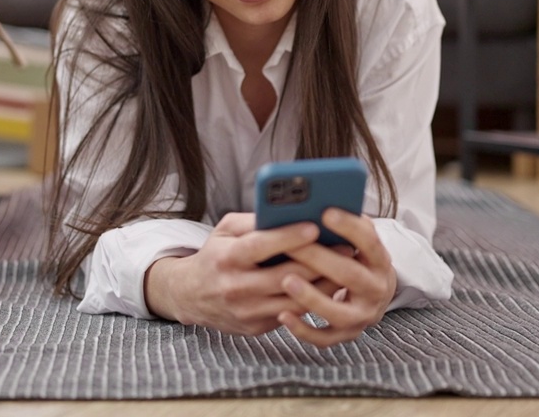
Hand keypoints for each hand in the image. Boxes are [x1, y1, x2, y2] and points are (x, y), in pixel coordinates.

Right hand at [144, 212, 342, 335]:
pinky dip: (313, 300)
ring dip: (325, 284)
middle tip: (347, 247)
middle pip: (287, 276)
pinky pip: (292, 314)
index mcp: (227, 258)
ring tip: (346, 267)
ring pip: (296, 300)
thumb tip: (289, 211)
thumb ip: (255, 221)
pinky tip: (329, 286)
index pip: (262, 245)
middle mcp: (236, 287)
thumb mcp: (225, 230)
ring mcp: (247, 311)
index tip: (315, 226)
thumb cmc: (215, 255)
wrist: (191, 296)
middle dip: (321, 261)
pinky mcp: (256, 328)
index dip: (290, 236)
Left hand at [277, 208, 396, 347]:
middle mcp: (376, 291)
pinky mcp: (345, 336)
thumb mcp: (360, 242)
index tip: (326, 212)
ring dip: (311, 297)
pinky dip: (302, 329)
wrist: (372, 298)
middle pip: (349, 275)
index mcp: (381, 262)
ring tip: (286, 280)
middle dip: (319, 259)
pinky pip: (323, 338)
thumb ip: (347, 226)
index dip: (349, 227)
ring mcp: (362, 316)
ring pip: (337, 312)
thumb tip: (320, 201)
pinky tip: (282, 315)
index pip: (369, 241)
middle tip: (293, 245)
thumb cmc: (356, 260)